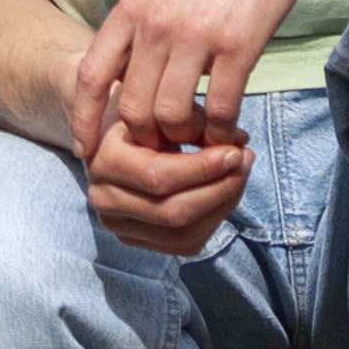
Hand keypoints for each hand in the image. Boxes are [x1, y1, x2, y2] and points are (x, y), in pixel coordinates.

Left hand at [68, 0, 323, 169]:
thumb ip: (141, 23)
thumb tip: (126, 68)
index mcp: (132, 7)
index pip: (91, 74)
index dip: (83, 118)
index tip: (86, 149)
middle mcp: (156, 24)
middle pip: (131, 107)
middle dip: (145, 138)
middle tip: (165, 146)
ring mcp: (195, 35)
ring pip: (171, 115)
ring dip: (184, 138)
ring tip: (199, 139)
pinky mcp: (237, 44)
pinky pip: (218, 108)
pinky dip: (219, 130)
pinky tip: (228, 129)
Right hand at [81, 117, 252, 257]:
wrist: (107, 132)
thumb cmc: (140, 111)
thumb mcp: (161, 105)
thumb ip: (196, 122)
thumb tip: (239, 140)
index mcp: (103, 159)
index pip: (158, 176)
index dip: (203, 169)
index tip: (236, 151)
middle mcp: (103, 198)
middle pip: (173, 212)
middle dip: (219, 190)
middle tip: (245, 162)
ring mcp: (117, 224)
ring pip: (182, 234)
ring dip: (222, 207)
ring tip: (240, 176)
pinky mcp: (134, 240)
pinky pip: (185, 244)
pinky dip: (214, 220)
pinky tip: (226, 193)